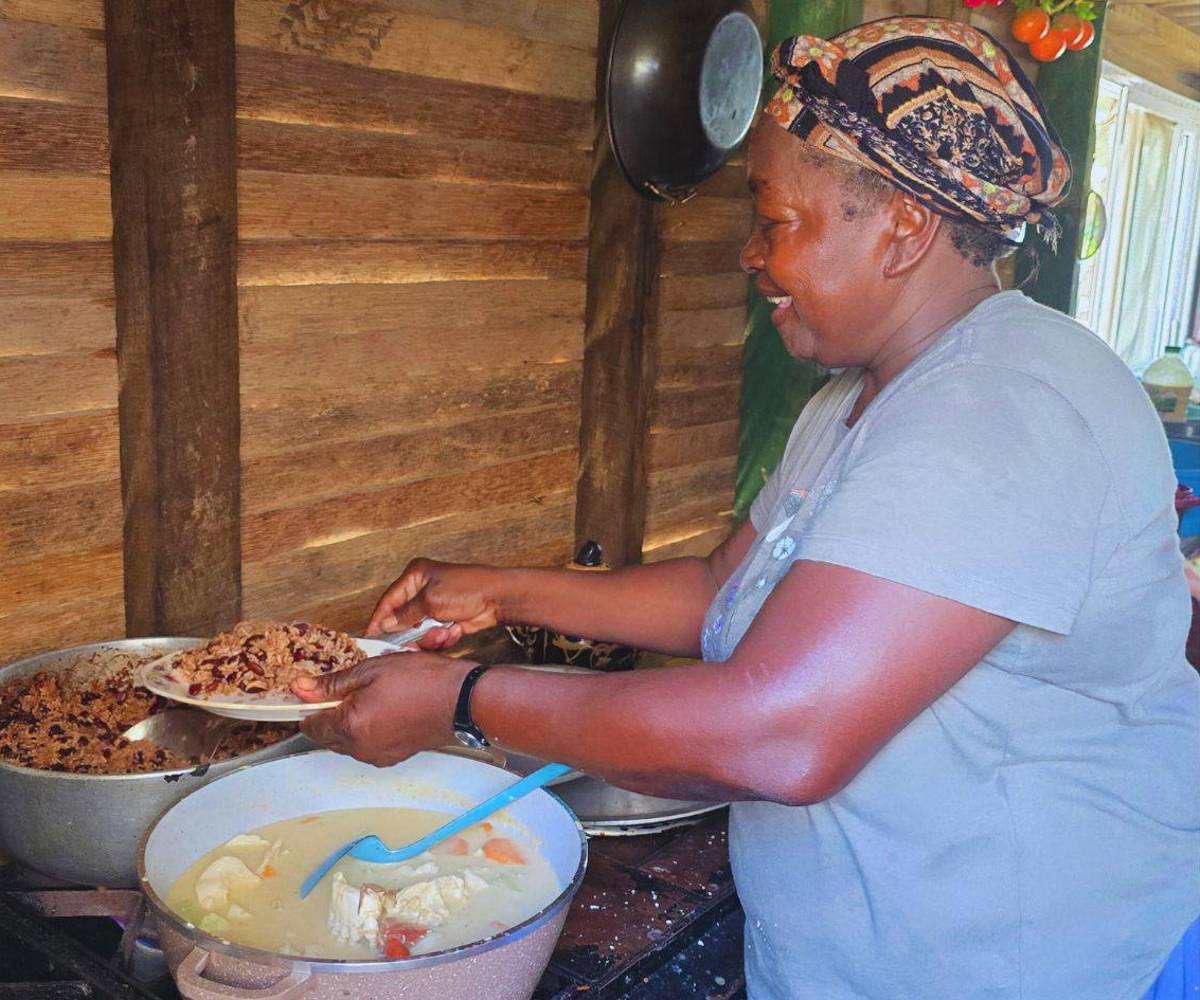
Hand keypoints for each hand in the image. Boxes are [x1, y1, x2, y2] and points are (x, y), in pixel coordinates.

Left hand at [293, 652, 474, 766]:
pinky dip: (367, 731)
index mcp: (350, 725)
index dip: (308, 705)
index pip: (310, 724)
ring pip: (346, 742)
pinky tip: (383, 710)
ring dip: (348, 723)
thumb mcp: (372, 670)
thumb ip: (332, 683)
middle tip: (346, 689)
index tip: (313, 691)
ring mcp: (377, 756)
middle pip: (326, 737)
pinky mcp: (392, 757)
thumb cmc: (423, 681)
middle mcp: (360, 748)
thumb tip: (302, 688)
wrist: (461, 700)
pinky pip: (367, 747)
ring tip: (369, 697)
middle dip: (328, 714)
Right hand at [366, 559, 507, 649]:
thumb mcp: (431, 600)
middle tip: (414, 643)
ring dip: (431, 637)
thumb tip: (386, 625)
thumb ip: (406, 614)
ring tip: (445, 632)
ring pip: (418, 632)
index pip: (389, 599)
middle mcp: (421, 590)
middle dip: (411, 633)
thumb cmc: (468, 589)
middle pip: (402, 619)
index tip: (371, 636)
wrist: (498, 599)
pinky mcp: (444, 620)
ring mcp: (433, 606)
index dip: (379, 618)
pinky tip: (455, 631)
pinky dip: (443, 638)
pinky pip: (433, 636)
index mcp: (415, 575)